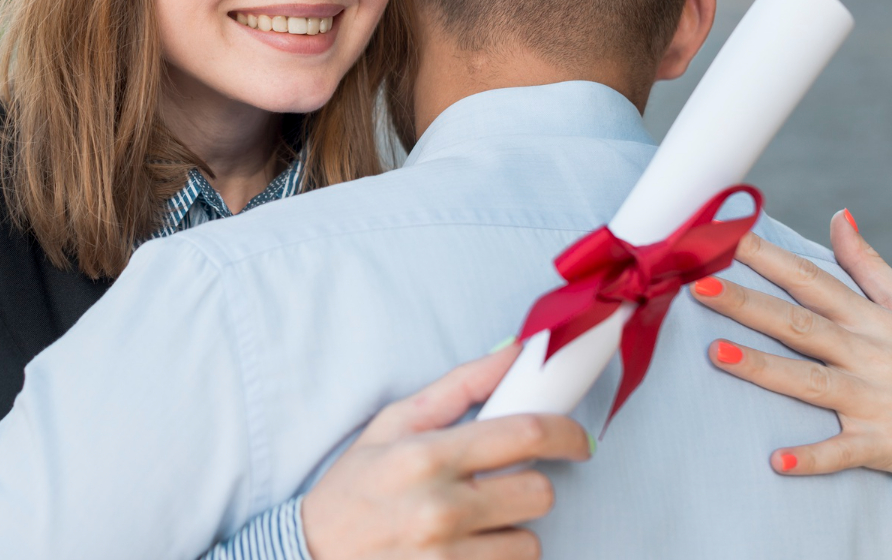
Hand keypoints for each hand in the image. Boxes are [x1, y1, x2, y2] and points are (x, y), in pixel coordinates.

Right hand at [300, 343, 591, 559]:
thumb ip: (459, 387)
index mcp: (427, 455)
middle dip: (529, 486)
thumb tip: (515, 352)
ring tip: (473, 524)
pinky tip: (464, 549)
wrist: (312, 553)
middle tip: (500, 485)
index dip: (567, 433)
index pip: (526, 434)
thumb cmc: (356, 485)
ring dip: (511, 531)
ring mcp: (446, 555)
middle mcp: (440, 507)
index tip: (579, 439)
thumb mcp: (393, 424)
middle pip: (539, 493)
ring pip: (529, 541)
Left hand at [690, 210, 891, 476]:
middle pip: (799, 324)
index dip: (769, 258)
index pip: (811, 281)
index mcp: (870, 319)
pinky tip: (776, 461)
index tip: (726, 237)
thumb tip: (839, 216)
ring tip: (717, 353)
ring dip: (765, 369)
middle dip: (749, 305)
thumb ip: (868, 265)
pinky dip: (812, 458)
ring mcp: (872, 399)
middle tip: (699, 286)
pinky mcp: (878, 443)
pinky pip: (841, 452)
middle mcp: (867, 354)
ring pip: (810, 382)